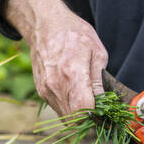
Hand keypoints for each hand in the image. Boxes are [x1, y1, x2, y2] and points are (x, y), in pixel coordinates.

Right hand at [1, 0, 107, 115]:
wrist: (45, 24)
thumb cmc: (74, 34)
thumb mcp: (97, 52)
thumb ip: (99, 81)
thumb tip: (103, 101)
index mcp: (73, 74)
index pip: (83, 111)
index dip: (95, 116)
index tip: (103, 111)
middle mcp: (56, 85)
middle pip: (74, 119)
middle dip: (88, 118)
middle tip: (97, 109)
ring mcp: (46, 89)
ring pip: (65, 117)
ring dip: (77, 114)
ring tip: (87, 100)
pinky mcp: (41, 90)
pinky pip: (57, 108)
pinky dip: (68, 107)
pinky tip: (75, 94)